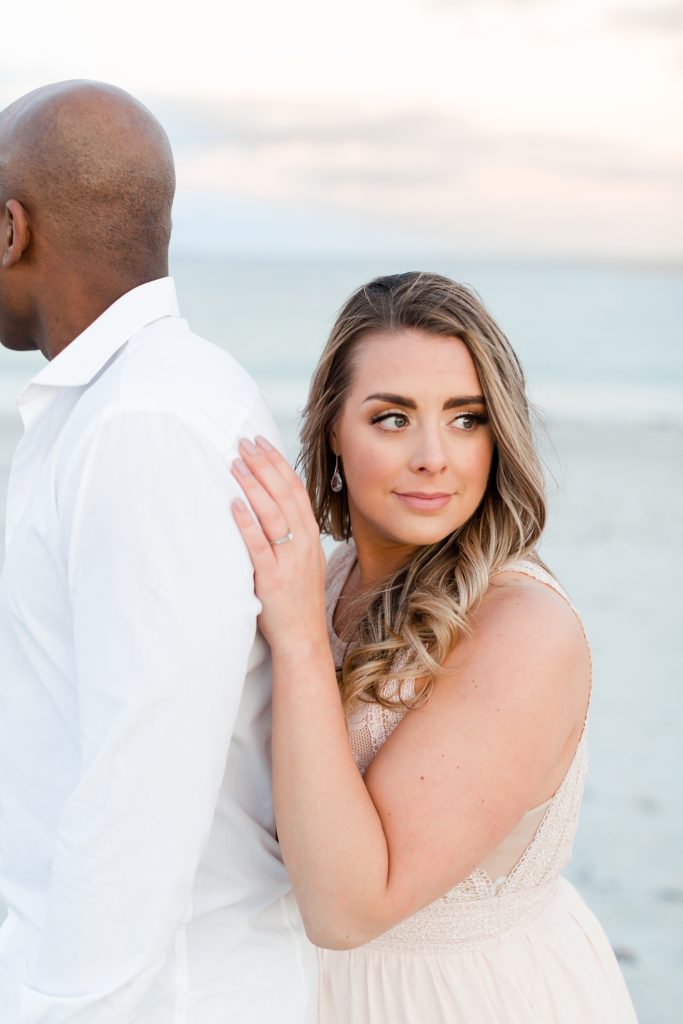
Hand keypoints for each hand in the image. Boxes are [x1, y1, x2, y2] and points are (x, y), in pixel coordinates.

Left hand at [231, 436, 327, 648]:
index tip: (261, 443)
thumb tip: (270, 506)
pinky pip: (259, 546)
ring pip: (273, 515)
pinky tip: (233, 504)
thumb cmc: (297, 600)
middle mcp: (303, 544)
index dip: (278, 464)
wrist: (303, 639)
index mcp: (310, 536)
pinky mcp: (272, 579)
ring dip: (253, 486)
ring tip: (235, 464)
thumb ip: (292, 534)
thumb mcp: (302, 561)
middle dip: (263, 465)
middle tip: (244, 442)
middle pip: (284, 495)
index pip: (295, 490)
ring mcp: (289, 561)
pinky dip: (246, 523)